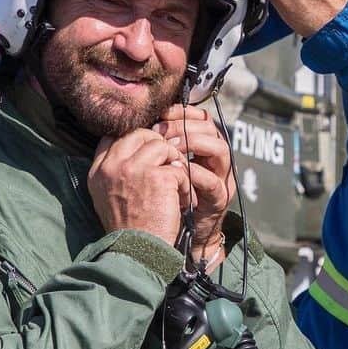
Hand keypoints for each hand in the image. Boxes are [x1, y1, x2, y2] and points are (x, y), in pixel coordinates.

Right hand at [88, 129, 190, 245]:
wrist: (137, 253)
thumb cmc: (129, 229)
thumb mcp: (108, 196)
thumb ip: (116, 171)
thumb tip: (139, 149)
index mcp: (98, 171)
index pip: (112, 137)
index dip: (133, 139)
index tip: (147, 153)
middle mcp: (112, 166)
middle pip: (139, 134)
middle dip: (158, 145)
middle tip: (169, 164)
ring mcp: (134, 168)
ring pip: (161, 146)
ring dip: (174, 163)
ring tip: (177, 184)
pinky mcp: (158, 177)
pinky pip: (178, 168)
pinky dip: (186, 184)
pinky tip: (184, 200)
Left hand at [154, 104, 234, 268]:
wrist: (172, 237)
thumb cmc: (160, 201)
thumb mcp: (154, 170)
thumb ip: (149, 148)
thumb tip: (127, 125)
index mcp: (198, 147)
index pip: (198, 117)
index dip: (181, 111)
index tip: (160, 112)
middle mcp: (213, 159)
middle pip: (210, 127)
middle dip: (184, 125)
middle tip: (161, 131)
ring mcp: (220, 177)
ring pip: (219, 148)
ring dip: (194, 144)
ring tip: (170, 149)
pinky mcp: (219, 197)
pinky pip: (212, 180)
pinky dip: (194, 175)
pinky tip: (177, 173)